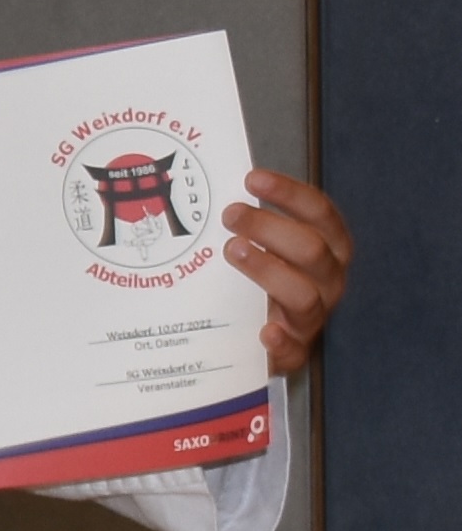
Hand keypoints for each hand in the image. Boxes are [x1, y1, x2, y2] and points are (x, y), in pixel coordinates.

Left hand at [226, 168, 352, 376]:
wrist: (257, 336)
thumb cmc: (257, 278)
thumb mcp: (258, 246)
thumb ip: (245, 222)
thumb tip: (203, 186)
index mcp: (326, 249)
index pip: (320, 214)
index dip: (290, 194)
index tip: (252, 179)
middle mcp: (327, 281)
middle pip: (312, 250)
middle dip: (270, 228)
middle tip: (229, 214)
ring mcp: (312, 318)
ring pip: (304, 294)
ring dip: (269, 270)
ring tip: (232, 251)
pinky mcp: (294, 352)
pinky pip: (295, 349)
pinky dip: (281, 341)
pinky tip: (264, 331)